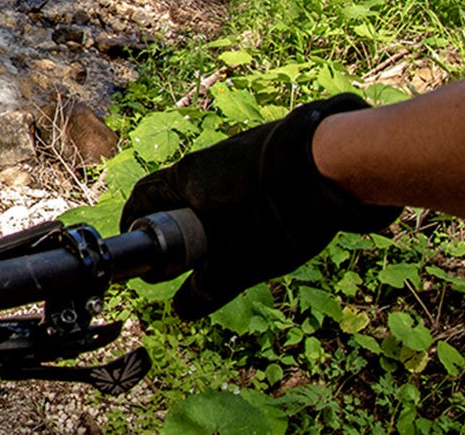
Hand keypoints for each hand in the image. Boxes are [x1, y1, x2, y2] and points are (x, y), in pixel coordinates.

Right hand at [120, 93, 400, 318]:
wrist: (328, 164)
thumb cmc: (270, 213)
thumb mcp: (233, 264)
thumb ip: (206, 290)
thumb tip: (183, 310)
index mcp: (185, 179)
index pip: (143, 197)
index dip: (135, 223)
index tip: (139, 248)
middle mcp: (208, 161)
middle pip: (182, 197)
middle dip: (184, 228)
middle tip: (196, 259)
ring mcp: (242, 153)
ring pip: (218, 192)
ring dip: (220, 219)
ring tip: (241, 248)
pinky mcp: (273, 154)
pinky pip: (249, 185)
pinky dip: (251, 208)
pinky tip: (272, 226)